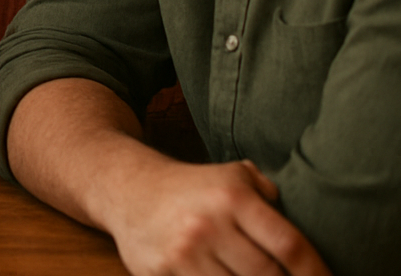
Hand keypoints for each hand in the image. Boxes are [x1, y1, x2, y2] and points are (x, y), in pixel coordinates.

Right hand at [109, 157, 329, 275]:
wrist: (126, 188)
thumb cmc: (191, 187)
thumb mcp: (232, 176)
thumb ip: (269, 194)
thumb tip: (308, 219)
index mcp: (231, 197)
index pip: (289, 246)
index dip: (316, 273)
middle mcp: (207, 224)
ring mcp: (182, 252)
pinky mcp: (160, 272)